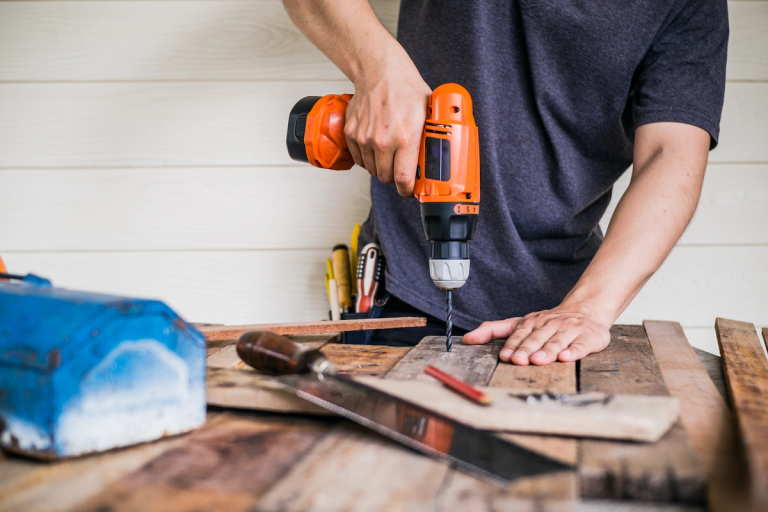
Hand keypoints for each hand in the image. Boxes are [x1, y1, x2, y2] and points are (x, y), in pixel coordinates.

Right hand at [344, 56, 430, 196]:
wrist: (380, 72)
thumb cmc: (406, 89)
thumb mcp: (429, 113)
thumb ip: (431, 137)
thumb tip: (440, 157)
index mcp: (405, 137)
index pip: (403, 179)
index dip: (407, 190)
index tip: (409, 190)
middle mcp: (382, 141)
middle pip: (386, 177)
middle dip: (395, 178)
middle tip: (401, 170)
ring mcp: (364, 138)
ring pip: (372, 170)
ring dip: (381, 167)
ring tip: (389, 155)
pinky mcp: (351, 134)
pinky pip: (359, 159)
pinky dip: (367, 158)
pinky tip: (376, 148)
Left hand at [463, 305, 611, 364]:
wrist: (586, 310)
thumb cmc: (549, 322)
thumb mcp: (520, 323)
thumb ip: (494, 330)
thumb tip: (468, 339)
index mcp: (533, 322)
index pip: (520, 334)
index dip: (513, 345)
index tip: (505, 356)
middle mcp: (551, 324)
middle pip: (537, 338)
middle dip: (527, 349)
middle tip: (519, 360)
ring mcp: (570, 330)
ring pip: (557, 342)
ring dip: (547, 351)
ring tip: (538, 360)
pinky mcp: (588, 338)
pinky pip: (580, 345)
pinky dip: (573, 351)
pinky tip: (566, 357)